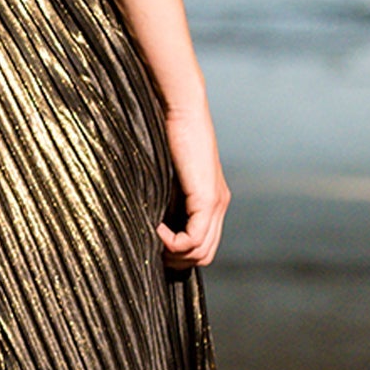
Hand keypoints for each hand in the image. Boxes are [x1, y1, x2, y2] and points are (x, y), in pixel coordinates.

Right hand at [155, 96, 229, 268]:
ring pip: (200, 252)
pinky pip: (193, 239)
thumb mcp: (168, 173)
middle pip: (204, 255)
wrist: (182, 110)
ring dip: (173, 253)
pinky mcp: (207, 198)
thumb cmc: (169, 134)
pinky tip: (156, 228)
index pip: (203, 245)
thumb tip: (150, 219)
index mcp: (212, 200)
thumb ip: (168, 196)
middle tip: (153, 247)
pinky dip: (172, 242)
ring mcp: (216, 203)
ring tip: (153, 237)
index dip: (179, 252)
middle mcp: (219, 205)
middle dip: (176, 260)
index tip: (155, 242)